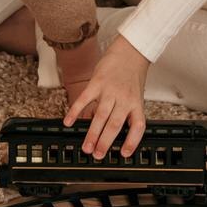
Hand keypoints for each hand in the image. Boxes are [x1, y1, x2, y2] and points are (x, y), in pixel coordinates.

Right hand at [64, 38, 150, 157]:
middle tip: (97, 154)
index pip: (138, 126)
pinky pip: (84, 99)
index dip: (132, 141)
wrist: (130, 51)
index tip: (124, 153)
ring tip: (86, 146)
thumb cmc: (132, 76)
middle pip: (115, 124)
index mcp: (136, 104)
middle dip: (105, 142)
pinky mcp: (97, 82)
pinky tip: (68, 121)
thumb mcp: (134, 95)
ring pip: (100, 116)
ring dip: (92, 133)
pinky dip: (75, 111)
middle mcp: (124, 99)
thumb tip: (104, 129)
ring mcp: (110, 90)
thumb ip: (122, 112)